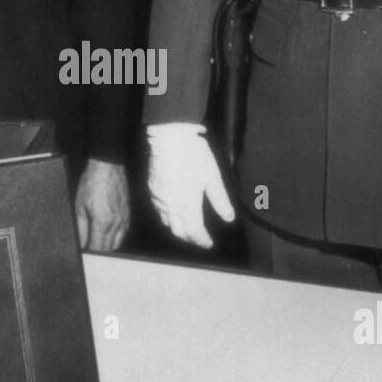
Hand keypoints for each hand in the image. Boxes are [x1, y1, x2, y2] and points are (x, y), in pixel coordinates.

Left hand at [75, 159, 128, 251]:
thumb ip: (80, 229)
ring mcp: (124, 220)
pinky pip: (122, 234)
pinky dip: (114, 238)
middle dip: (98, 254)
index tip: (84, 257)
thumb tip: (79, 244)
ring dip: (106, 248)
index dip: (90, 256)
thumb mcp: (79, 207)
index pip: (97, 249)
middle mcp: (116, 224)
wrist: (108, 167)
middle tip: (88, 254)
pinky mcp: (128, 215)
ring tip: (96, 245)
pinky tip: (106, 236)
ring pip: (117, 243)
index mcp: (102, 223)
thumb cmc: (92, 183)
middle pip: (108, 250)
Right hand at [147, 123, 234, 248]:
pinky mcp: (152, 189)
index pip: (195, 232)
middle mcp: (170, 205)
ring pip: (166, 223)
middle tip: (200, 239)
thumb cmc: (194, 155)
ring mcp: (158, 198)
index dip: (202, 240)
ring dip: (178, 229)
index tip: (209, 243)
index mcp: (187, 204)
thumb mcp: (212, 177)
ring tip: (188, 228)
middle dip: (190, 238)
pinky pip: (158, 211)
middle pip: (179, 232)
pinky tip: (174, 212)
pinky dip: (167, 217)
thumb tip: (229, 218)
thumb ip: (220, 200)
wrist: (170, 137)